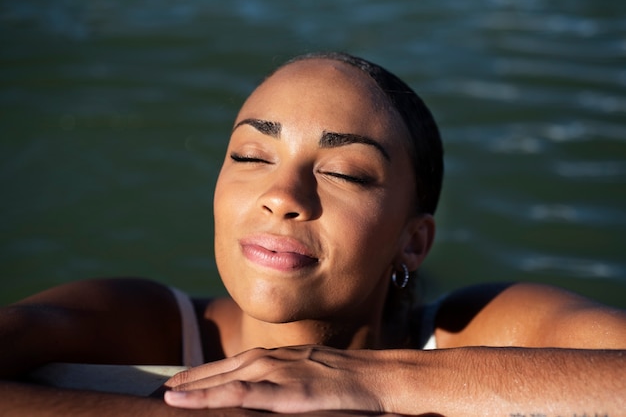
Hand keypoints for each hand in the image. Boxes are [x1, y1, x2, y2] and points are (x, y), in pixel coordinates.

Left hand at [163, 345, 394, 413]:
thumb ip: (287, 383)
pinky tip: (191, 402)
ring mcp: (278, 372)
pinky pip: (241, 395)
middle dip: (191, 380)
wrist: (376, 377)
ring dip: (194, 387)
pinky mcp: (286, 391)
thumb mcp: (311, 376)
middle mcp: (271, 360)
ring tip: (167, 396)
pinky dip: (212, 396)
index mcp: (276, 357)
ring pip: (225, 380)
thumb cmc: (348, 380)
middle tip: (163, 390)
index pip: (232, 366)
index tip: (180, 384)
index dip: (204, 374)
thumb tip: (273, 396)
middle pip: (222, 370)